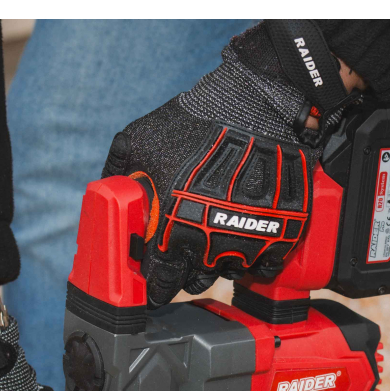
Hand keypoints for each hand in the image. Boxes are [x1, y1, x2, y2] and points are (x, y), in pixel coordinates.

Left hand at [101, 23, 351, 307]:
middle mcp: (210, 242)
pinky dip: (257, 261)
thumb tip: (107, 196)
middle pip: (195, 281)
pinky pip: (265, 268)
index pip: (160, 279)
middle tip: (187, 256)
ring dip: (222, 263)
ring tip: (218, 238)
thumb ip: (119, 174)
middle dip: (188, 273)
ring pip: (230, 274)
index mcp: (173, 227)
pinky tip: (248, 240)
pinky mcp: (281, 237)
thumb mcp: (139, 140)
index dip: (156, 284)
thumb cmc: (194, 122)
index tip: (156, 283)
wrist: (257, 106)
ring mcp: (248, 242)